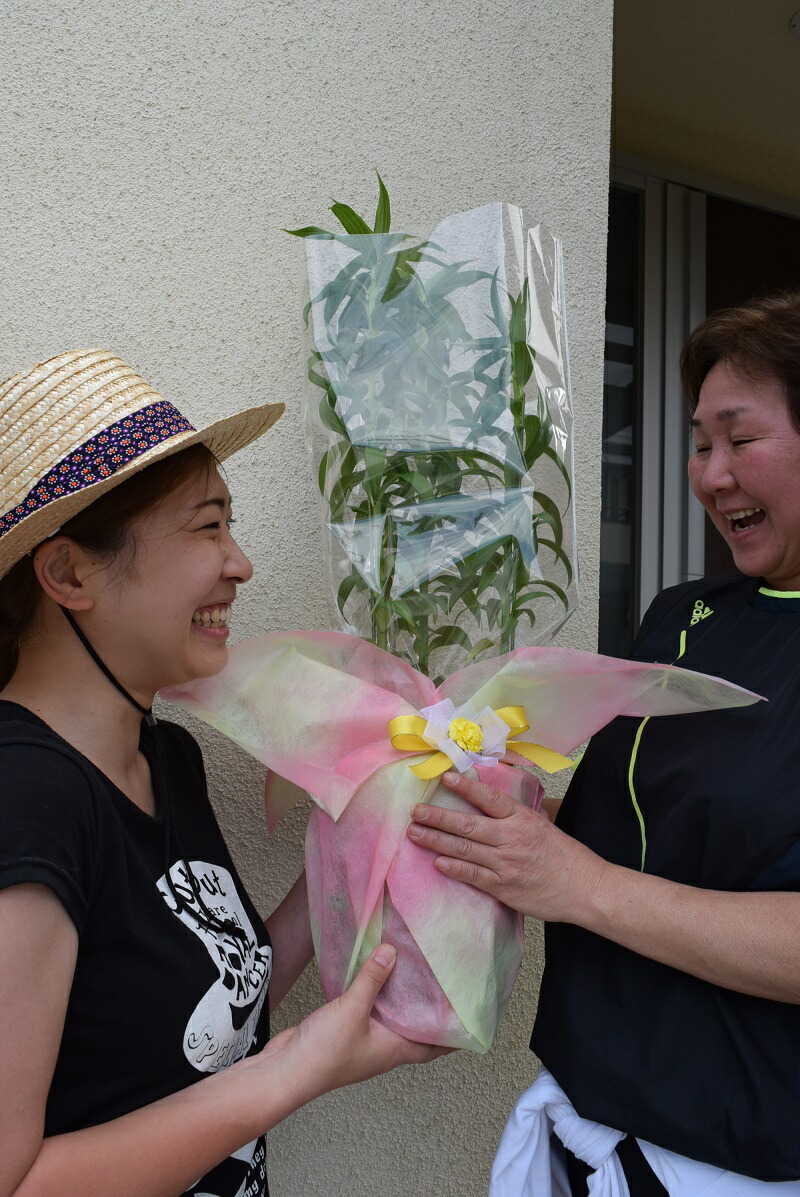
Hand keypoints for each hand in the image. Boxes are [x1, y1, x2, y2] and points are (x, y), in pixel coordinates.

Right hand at [266, 946, 445, 1100]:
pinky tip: (372, 974)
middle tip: (443, 982)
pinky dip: (374, 993)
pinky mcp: (344, 1031)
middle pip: (414, 1029)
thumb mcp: (353, 1010)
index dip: (453, 1035)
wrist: (285, 1071)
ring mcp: (363, 1040)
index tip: (469, 1017)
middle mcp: (383, 1048)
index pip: (434, 1046)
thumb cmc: (324, 1054)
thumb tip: (392, 952)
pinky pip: (367, 1009)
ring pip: (390, 1018)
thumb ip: (372, 980)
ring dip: (400, 998)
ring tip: (412, 969)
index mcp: (394, 1050)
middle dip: (429, 1010)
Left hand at [407, 771, 606, 922]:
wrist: (586, 889)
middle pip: (467, 824)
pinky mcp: (503, 888)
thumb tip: (495, 801)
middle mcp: (511, 839)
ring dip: (436, 840)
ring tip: (415, 833)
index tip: (445, 778)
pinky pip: (473, 876)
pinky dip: (453, 868)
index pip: (489, 798)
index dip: (466, 787)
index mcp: (522, 819)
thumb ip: (518, 815)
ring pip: (464, 849)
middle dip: (437, 817)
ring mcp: (506, 865)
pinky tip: (437, 861)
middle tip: (415, 812)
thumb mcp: (544, 825)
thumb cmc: (566, 856)